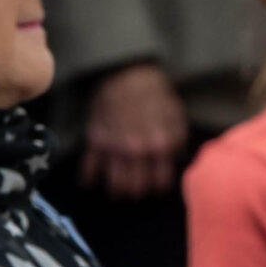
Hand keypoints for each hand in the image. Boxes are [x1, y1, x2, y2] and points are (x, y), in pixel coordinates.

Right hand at [79, 62, 187, 198]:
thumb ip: (177, 137)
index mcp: (160, 145)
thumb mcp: (175, 113)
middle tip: (136, 192)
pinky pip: (90, 166)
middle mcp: (137, 152)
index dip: (159, 186)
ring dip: (116, 190)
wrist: (124, 74)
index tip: (156, 187)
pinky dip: (89, 177)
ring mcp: (114, 148)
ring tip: (118, 192)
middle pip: (136, 186)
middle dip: (137, 192)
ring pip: (114, 182)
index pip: (161, 180)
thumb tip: (176, 157)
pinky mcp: (95, 141)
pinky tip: (90, 182)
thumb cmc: (153, 90)